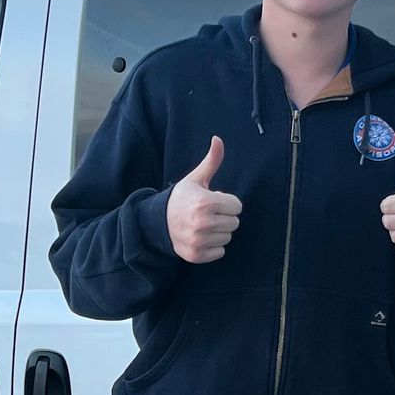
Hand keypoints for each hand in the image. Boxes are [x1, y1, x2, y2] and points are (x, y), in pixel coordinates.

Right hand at [166, 136, 241, 264]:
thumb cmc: (181, 198)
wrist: (157, 222)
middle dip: (224, 217)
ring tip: (204, 225)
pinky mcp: (196, 255)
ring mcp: (198, 240)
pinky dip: (213, 246)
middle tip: (209, 213)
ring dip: (219, 231)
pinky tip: (201, 237)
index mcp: (204, 202)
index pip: (237, 206)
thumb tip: (218, 139)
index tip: (214, 201)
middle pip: (235, 223)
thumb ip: (211, 161)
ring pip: (228, 237)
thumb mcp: (195, 179)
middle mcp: (202, 223)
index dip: (227, 202)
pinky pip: (220, 252)